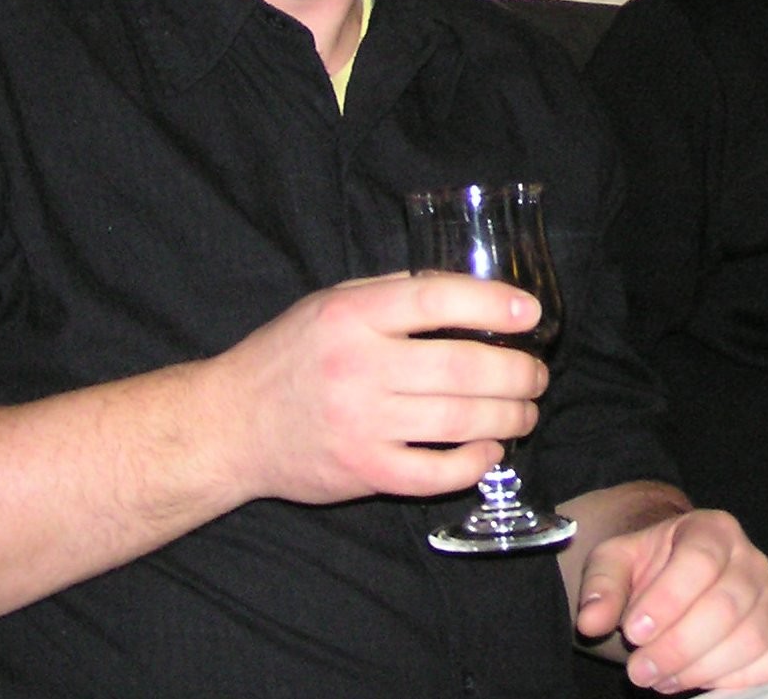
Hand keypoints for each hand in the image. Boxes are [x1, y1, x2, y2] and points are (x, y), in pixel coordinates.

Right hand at [206, 272, 548, 506]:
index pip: (436, 299)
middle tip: (537, 375)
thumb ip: (393, 296)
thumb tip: (469, 294)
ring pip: (458, 420)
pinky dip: (473, 463)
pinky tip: (490, 450)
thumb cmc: (289, 356)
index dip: (492, 304)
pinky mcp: (361, 471)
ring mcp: (360, 424)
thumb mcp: (331, 305)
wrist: (230, 426)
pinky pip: (434, 474)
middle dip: (517, 372)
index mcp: (352, 316)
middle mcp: (358, 367)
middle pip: (461, 367)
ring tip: (526, 411)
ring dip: (508, 416)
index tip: (530, 313)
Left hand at [571, 499, 767, 691]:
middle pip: (726, 607)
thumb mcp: (616, 563)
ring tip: (658, 678)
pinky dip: (732, 680)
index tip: (634, 632)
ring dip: (699, 669)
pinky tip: (693, 680)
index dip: (667, 600)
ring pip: (750, 639)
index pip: (700, 561)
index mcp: (713, 529)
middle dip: (677, 647)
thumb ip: (601, 585)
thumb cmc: (649, 568)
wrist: (679, 578)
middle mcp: (752, 558)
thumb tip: (591, 620)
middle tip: (638, 670)